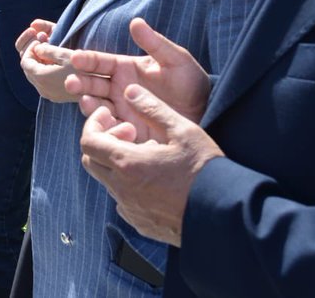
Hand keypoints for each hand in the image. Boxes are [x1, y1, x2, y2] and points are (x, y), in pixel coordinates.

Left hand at [16, 20, 77, 101]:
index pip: (25, 61)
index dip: (30, 48)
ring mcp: (49, 95)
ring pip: (35, 76)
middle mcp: (42, 89)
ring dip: (39, 62)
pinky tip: (54, 61)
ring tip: (48, 49)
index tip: (40, 39)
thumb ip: (47, 50)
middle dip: (33, 54)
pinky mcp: (56, 96)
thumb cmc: (85, 70)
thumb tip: (37, 48)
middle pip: (28, 69)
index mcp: (41, 78)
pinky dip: (44, 70)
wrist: (102, 90)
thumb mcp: (66, 55)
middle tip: (42, 41)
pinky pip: (44, 82)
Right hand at [66, 18, 210, 137]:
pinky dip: (101, 123)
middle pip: (91, 83)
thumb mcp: (177, 61)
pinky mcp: (125, 130)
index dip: (87, 59)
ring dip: (87, 102)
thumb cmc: (193, 86)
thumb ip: (155, 44)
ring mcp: (120, 110)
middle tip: (72, 82)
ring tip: (86, 100)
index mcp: (126, 68)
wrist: (207, 117)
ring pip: (95, 104)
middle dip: (79, 82)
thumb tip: (135, 22)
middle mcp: (118, 88)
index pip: (100, 61)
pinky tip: (101, 121)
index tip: (76, 58)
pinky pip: (108, 126)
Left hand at [80, 85, 224, 245]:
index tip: (110, 115)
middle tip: (130, 132)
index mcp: (127, 164)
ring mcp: (129, 209)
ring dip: (117, 162)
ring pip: (107, 180)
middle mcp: (122, 189)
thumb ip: (152, 109)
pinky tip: (153, 178)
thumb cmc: (206, 171)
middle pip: (91, 160)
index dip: (94, 124)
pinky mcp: (139, 223)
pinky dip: (127, 183)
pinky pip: (122, 199)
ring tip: (149, 154)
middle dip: (103, 141)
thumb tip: (130, 90)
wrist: (226, 214)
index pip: (88, 141)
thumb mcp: (183, 131)